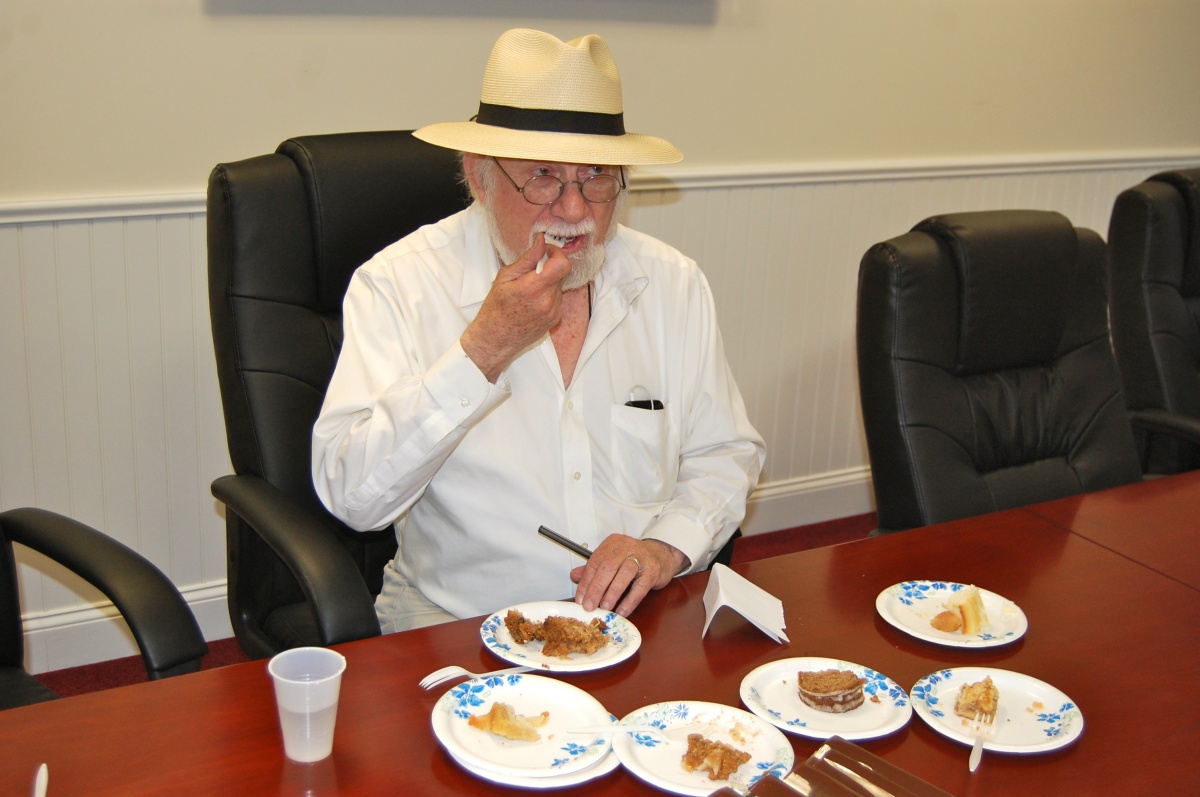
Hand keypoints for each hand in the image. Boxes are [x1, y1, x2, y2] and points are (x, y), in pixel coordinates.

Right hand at [460, 234, 570, 381]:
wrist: (496, 339)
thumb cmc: (495, 308)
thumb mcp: (505, 278)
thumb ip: (527, 259)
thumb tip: (541, 241)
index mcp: (534, 288)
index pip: (562, 264)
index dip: (556, 253)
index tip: (545, 252)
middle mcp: (548, 301)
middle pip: (561, 273)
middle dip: (549, 267)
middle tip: (531, 272)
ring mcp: (554, 312)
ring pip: (559, 285)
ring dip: (548, 282)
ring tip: (528, 290)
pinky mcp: (555, 319)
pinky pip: (557, 298)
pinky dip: (547, 295)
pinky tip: (531, 302)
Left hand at [571, 536, 688, 616]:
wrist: (662, 555)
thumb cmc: (634, 559)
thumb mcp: (613, 559)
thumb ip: (594, 568)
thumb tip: (574, 576)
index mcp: (612, 543)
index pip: (595, 562)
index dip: (585, 582)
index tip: (580, 599)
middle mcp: (626, 547)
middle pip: (608, 567)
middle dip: (596, 589)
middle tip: (589, 606)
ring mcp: (641, 557)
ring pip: (624, 574)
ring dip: (612, 593)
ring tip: (604, 607)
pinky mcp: (653, 570)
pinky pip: (641, 586)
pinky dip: (630, 600)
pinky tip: (622, 610)